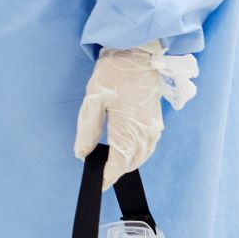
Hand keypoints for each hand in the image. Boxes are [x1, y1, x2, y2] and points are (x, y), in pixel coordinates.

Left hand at [73, 41, 198, 189]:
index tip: (98, 184)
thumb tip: (81, 153)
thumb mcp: (92, 100)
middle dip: (117, 171)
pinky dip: (137, 153)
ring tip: (111, 165)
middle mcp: (145, 132)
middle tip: (101, 175)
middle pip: (132, 162)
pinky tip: (126, 150)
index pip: (119, 163)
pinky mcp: (157, 121)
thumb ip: (87, 130)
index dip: (108, 177)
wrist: (137, 53)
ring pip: (142, 156)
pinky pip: (148, 146)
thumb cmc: (113, 73)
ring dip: (128, 163)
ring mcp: (154, 127)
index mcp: (128, 128)